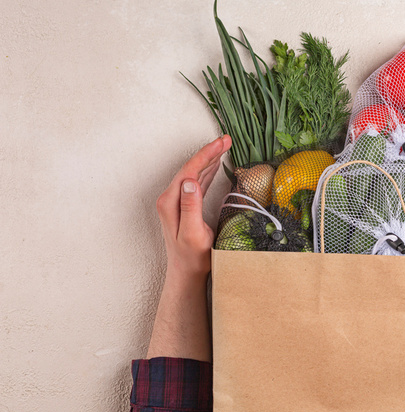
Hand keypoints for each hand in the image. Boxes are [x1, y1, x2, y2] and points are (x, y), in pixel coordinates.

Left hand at [147, 135, 230, 360]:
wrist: (186, 273)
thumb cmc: (193, 257)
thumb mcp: (193, 233)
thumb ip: (191, 207)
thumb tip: (191, 180)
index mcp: (171, 202)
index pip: (189, 170)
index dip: (206, 154)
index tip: (222, 143)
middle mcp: (170, 198)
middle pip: (191, 168)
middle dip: (209, 152)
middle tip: (227, 139)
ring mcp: (176, 202)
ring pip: (194, 173)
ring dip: (209, 159)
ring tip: (224, 147)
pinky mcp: (184, 206)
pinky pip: (196, 182)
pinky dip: (207, 171)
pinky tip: (215, 165)